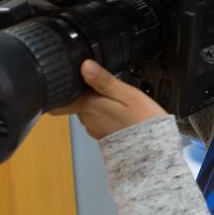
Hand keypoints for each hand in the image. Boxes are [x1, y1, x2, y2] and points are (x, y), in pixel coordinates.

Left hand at [51, 60, 166, 139]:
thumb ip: (104, 80)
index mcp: (88, 106)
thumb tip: (84, 65)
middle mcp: (86, 119)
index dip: (59, 92)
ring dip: (96, 103)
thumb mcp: (126, 94)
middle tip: (103, 84)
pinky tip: (119, 110)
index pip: (58, 104)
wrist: (154, 148)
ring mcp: (94, 129)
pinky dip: (105, 113)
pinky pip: (98, 119)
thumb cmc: (142, 119)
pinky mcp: (103, 136)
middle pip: (76, 102)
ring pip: (88, 110)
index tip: (65, 83)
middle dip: (85, 93)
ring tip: (114, 97)